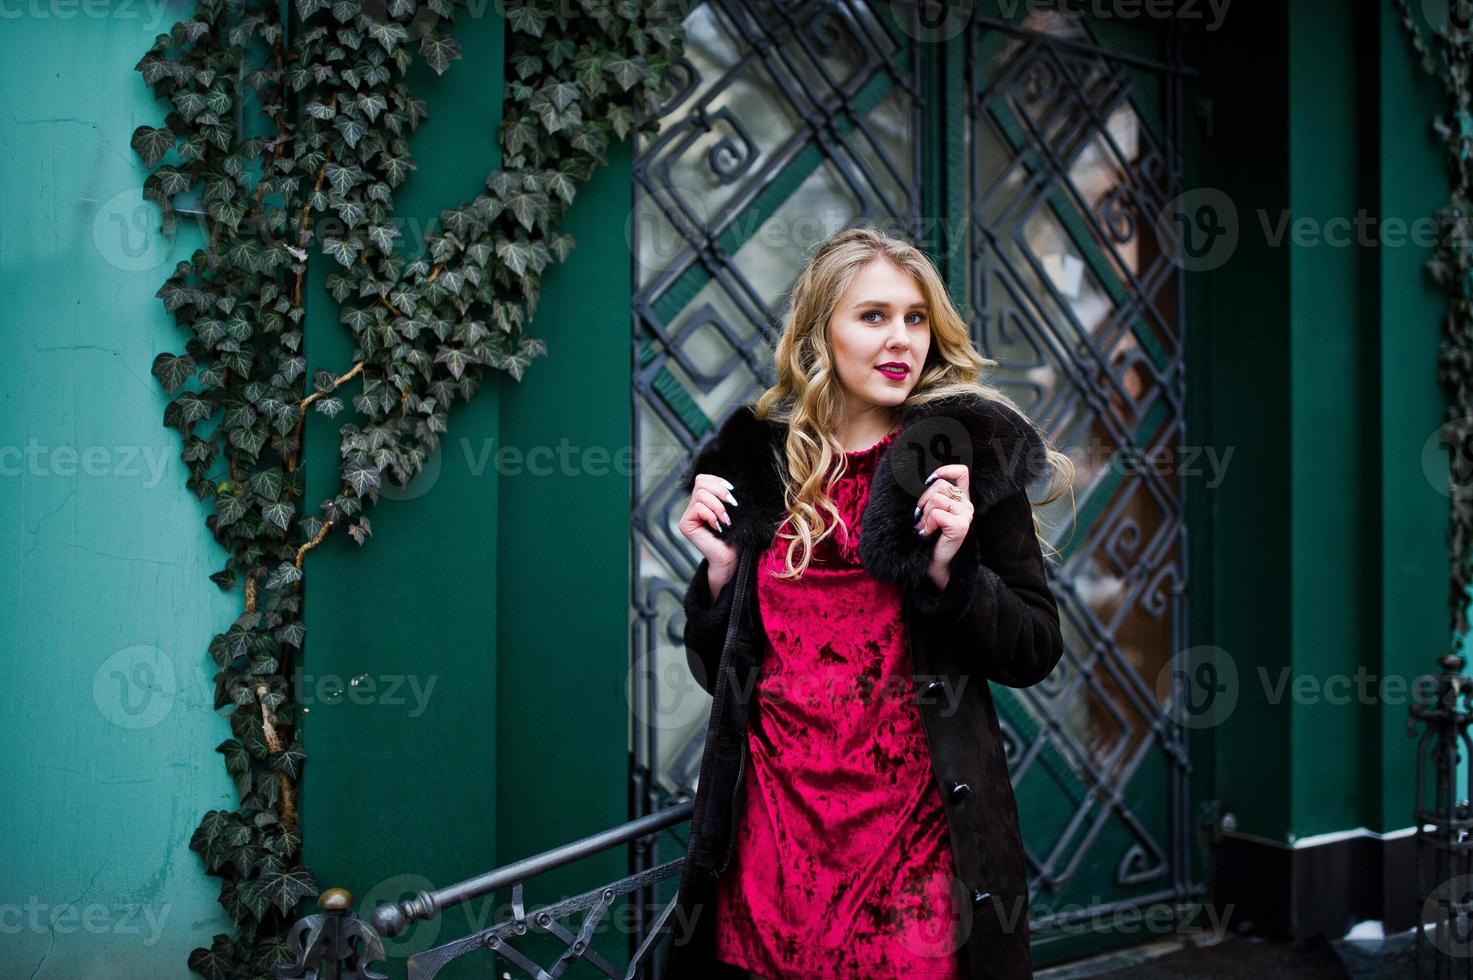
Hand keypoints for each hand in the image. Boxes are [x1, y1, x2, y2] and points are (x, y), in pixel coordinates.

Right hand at [678, 472, 740, 583]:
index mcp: (703, 501)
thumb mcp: (732, 511)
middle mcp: (693, 507)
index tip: (732, 492)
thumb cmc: (734, 536)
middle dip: (719, 492)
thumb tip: (728, 484)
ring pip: (700, 494)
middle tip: (732, 505)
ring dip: (718, 506)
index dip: (717, 481)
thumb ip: (725, 496)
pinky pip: (698, 508)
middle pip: (700, 482)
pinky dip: (711, 515)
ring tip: (725, 520)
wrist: (731, 558)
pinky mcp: (685, 525)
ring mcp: (688, 516)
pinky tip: (718, 527)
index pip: (703, 479)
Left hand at [914, 463, 973, 587]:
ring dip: (925, 515)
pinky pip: (937, 514)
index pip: (961, 472)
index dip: (944, 471)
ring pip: (936, 499)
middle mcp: (967, 505)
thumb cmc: (930, 537)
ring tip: (926, 527)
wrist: (936, 563)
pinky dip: (928, 524)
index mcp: (961, 499)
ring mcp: (966, 515)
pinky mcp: (961, 526)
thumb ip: (933, 496)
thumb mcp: (931, 512)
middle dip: (924, 501)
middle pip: (940, 485)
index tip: (930, 481)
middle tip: (922, 518)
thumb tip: (923, 481)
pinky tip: (928, 533)